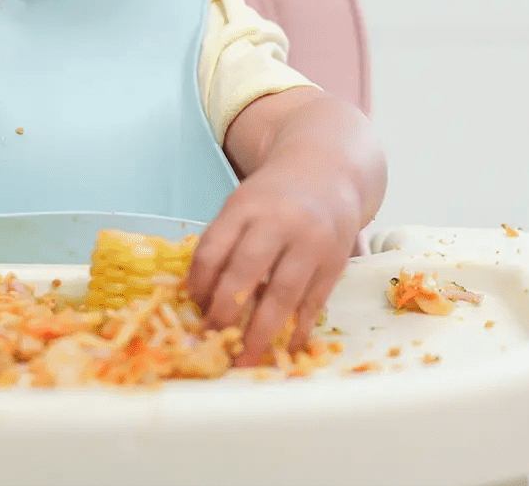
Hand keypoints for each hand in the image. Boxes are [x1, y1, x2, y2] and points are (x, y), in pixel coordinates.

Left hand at [185, 155, 360, 365]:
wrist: (328, 170)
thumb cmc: (274, 198)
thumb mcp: (242, 205)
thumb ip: (223, 243)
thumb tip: (198, 298)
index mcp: (244, 207)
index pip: (212, 249)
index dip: (199, 283)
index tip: (194, 307)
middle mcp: (277, 223)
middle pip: (245, 272)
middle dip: (225, 311)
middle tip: (213, 340)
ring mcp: (309, 243)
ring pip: (282, 294)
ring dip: (261, 331)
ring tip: (245, 358)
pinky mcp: (334, 262)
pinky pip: (313, 303)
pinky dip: (298, 329)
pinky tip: (285, 349)